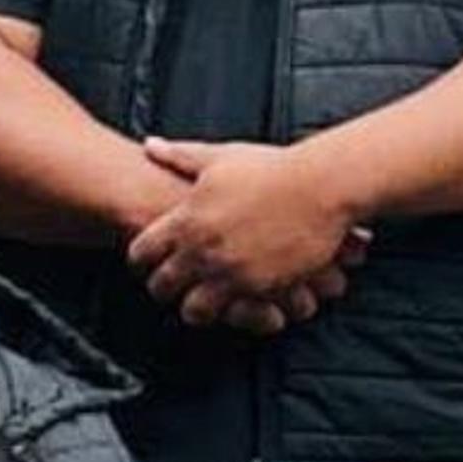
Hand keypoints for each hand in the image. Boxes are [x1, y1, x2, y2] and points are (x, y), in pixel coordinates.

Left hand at [129, 140, 368, 327]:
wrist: (321, 186)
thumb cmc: (272, 169)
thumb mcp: (219, 158)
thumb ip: (180, 156)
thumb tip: (149, 145)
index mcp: (185, 220)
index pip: (141, 252)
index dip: (140, 261)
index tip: (146, 264)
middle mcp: (201, 250)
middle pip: (162, 286)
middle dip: (163, 289)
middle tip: (169, 289)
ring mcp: (230, 272)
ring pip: (193, 310)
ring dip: (196, 308)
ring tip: (201, 304)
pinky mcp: (261, 287)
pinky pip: (233, 316)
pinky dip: (231, 313)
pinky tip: (234, 305)